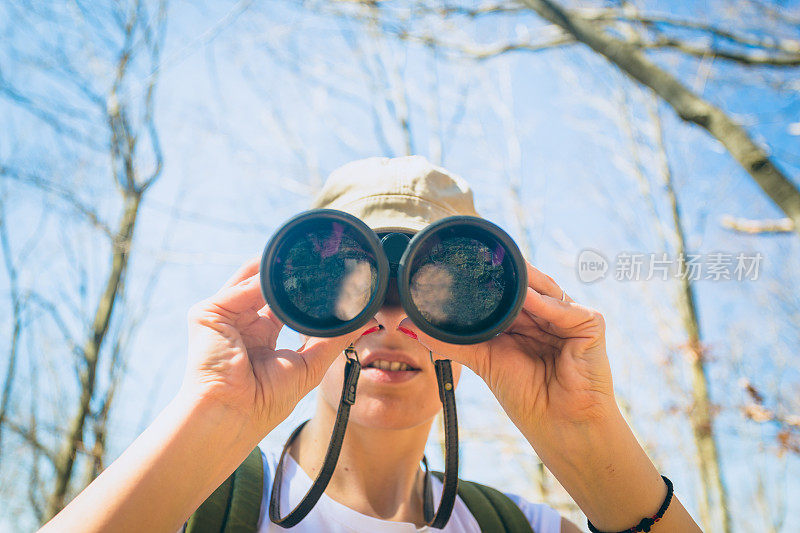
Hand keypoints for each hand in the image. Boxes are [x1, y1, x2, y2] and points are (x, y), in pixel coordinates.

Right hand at [182, 256, 378, 436]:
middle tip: (317, 258)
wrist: (234, 414)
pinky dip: (260, 280)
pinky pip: (239, 288)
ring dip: (277, 271)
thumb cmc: (266, 400)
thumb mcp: (310, 364)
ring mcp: (223, 317)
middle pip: (265, 286)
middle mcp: (241, 324)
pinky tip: (281, 276)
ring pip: (252, 281)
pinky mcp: (207, 314)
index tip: (328, 277)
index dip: (302, 290)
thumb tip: (363, 322)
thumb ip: (334, 339)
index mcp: (260, 337)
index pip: (281, 303)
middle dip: (288, 274)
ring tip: (304, 258)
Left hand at [399, 261, 615, 441]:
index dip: (486, 282)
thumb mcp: (484, 361)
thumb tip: (409, 326)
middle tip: (475, 263)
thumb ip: (451, 341)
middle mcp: (547, 314)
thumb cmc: (527, 397)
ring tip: (496, 274)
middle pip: (525, 285)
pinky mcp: (591, 324)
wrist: (559, 425)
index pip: (506, 291)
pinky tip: (526, 297)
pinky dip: (544, 303)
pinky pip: (563, 308)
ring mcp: (570, 317)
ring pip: (543, 289)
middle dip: (503, 277)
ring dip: (522, 284)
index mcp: (525, 320)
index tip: (459, 268)